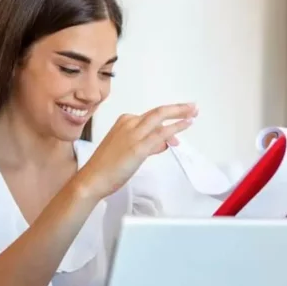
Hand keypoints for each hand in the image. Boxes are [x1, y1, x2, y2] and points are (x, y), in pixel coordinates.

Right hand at [73, 103, 197, 199]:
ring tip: (194, 112)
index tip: (181, 121)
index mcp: (125, 122)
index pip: (151, 117)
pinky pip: (161, 134)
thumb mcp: (129, 150)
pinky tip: (186, 124)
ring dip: (180, 114)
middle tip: (193, 107)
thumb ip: (148, 145)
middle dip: (178, 109)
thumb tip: (164, 143)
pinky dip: (176, 127)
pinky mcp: (138, 147)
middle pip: (158, 112)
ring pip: (161, 118)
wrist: (92, 179)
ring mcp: (134, 134)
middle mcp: (129, 123)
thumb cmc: (106, 168)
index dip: (169, 118)